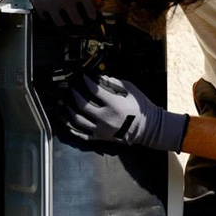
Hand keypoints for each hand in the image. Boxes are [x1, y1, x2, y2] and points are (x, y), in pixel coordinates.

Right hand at [2, 0, 96, 25]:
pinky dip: (52, 15)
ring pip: (63, 24)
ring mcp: (52, 3)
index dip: (93, 15)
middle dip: (81, 19)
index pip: (92, 14)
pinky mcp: (40, 4)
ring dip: (66, 20)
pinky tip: (54, 8)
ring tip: (68, 15)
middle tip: (80, 17)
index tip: (92, 15)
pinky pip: (48, 18)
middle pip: (78, 22)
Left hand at [66, 75, 188, 151]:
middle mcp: (105, 118)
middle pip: (82, 105)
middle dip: (74, 94)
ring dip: (70, 110)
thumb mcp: (131, 90)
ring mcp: (101, 130)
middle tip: (72, 88)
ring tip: (67, 103)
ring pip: (79, 120)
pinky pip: (82, 135)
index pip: (94, 90)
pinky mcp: (100, 138)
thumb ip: (114, 83)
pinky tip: (68, 123)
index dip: (86, 82)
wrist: (148, 128)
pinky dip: (73, 129)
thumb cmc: (140, 106)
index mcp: (114, 104)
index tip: (82, 77)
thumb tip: (100, 77)